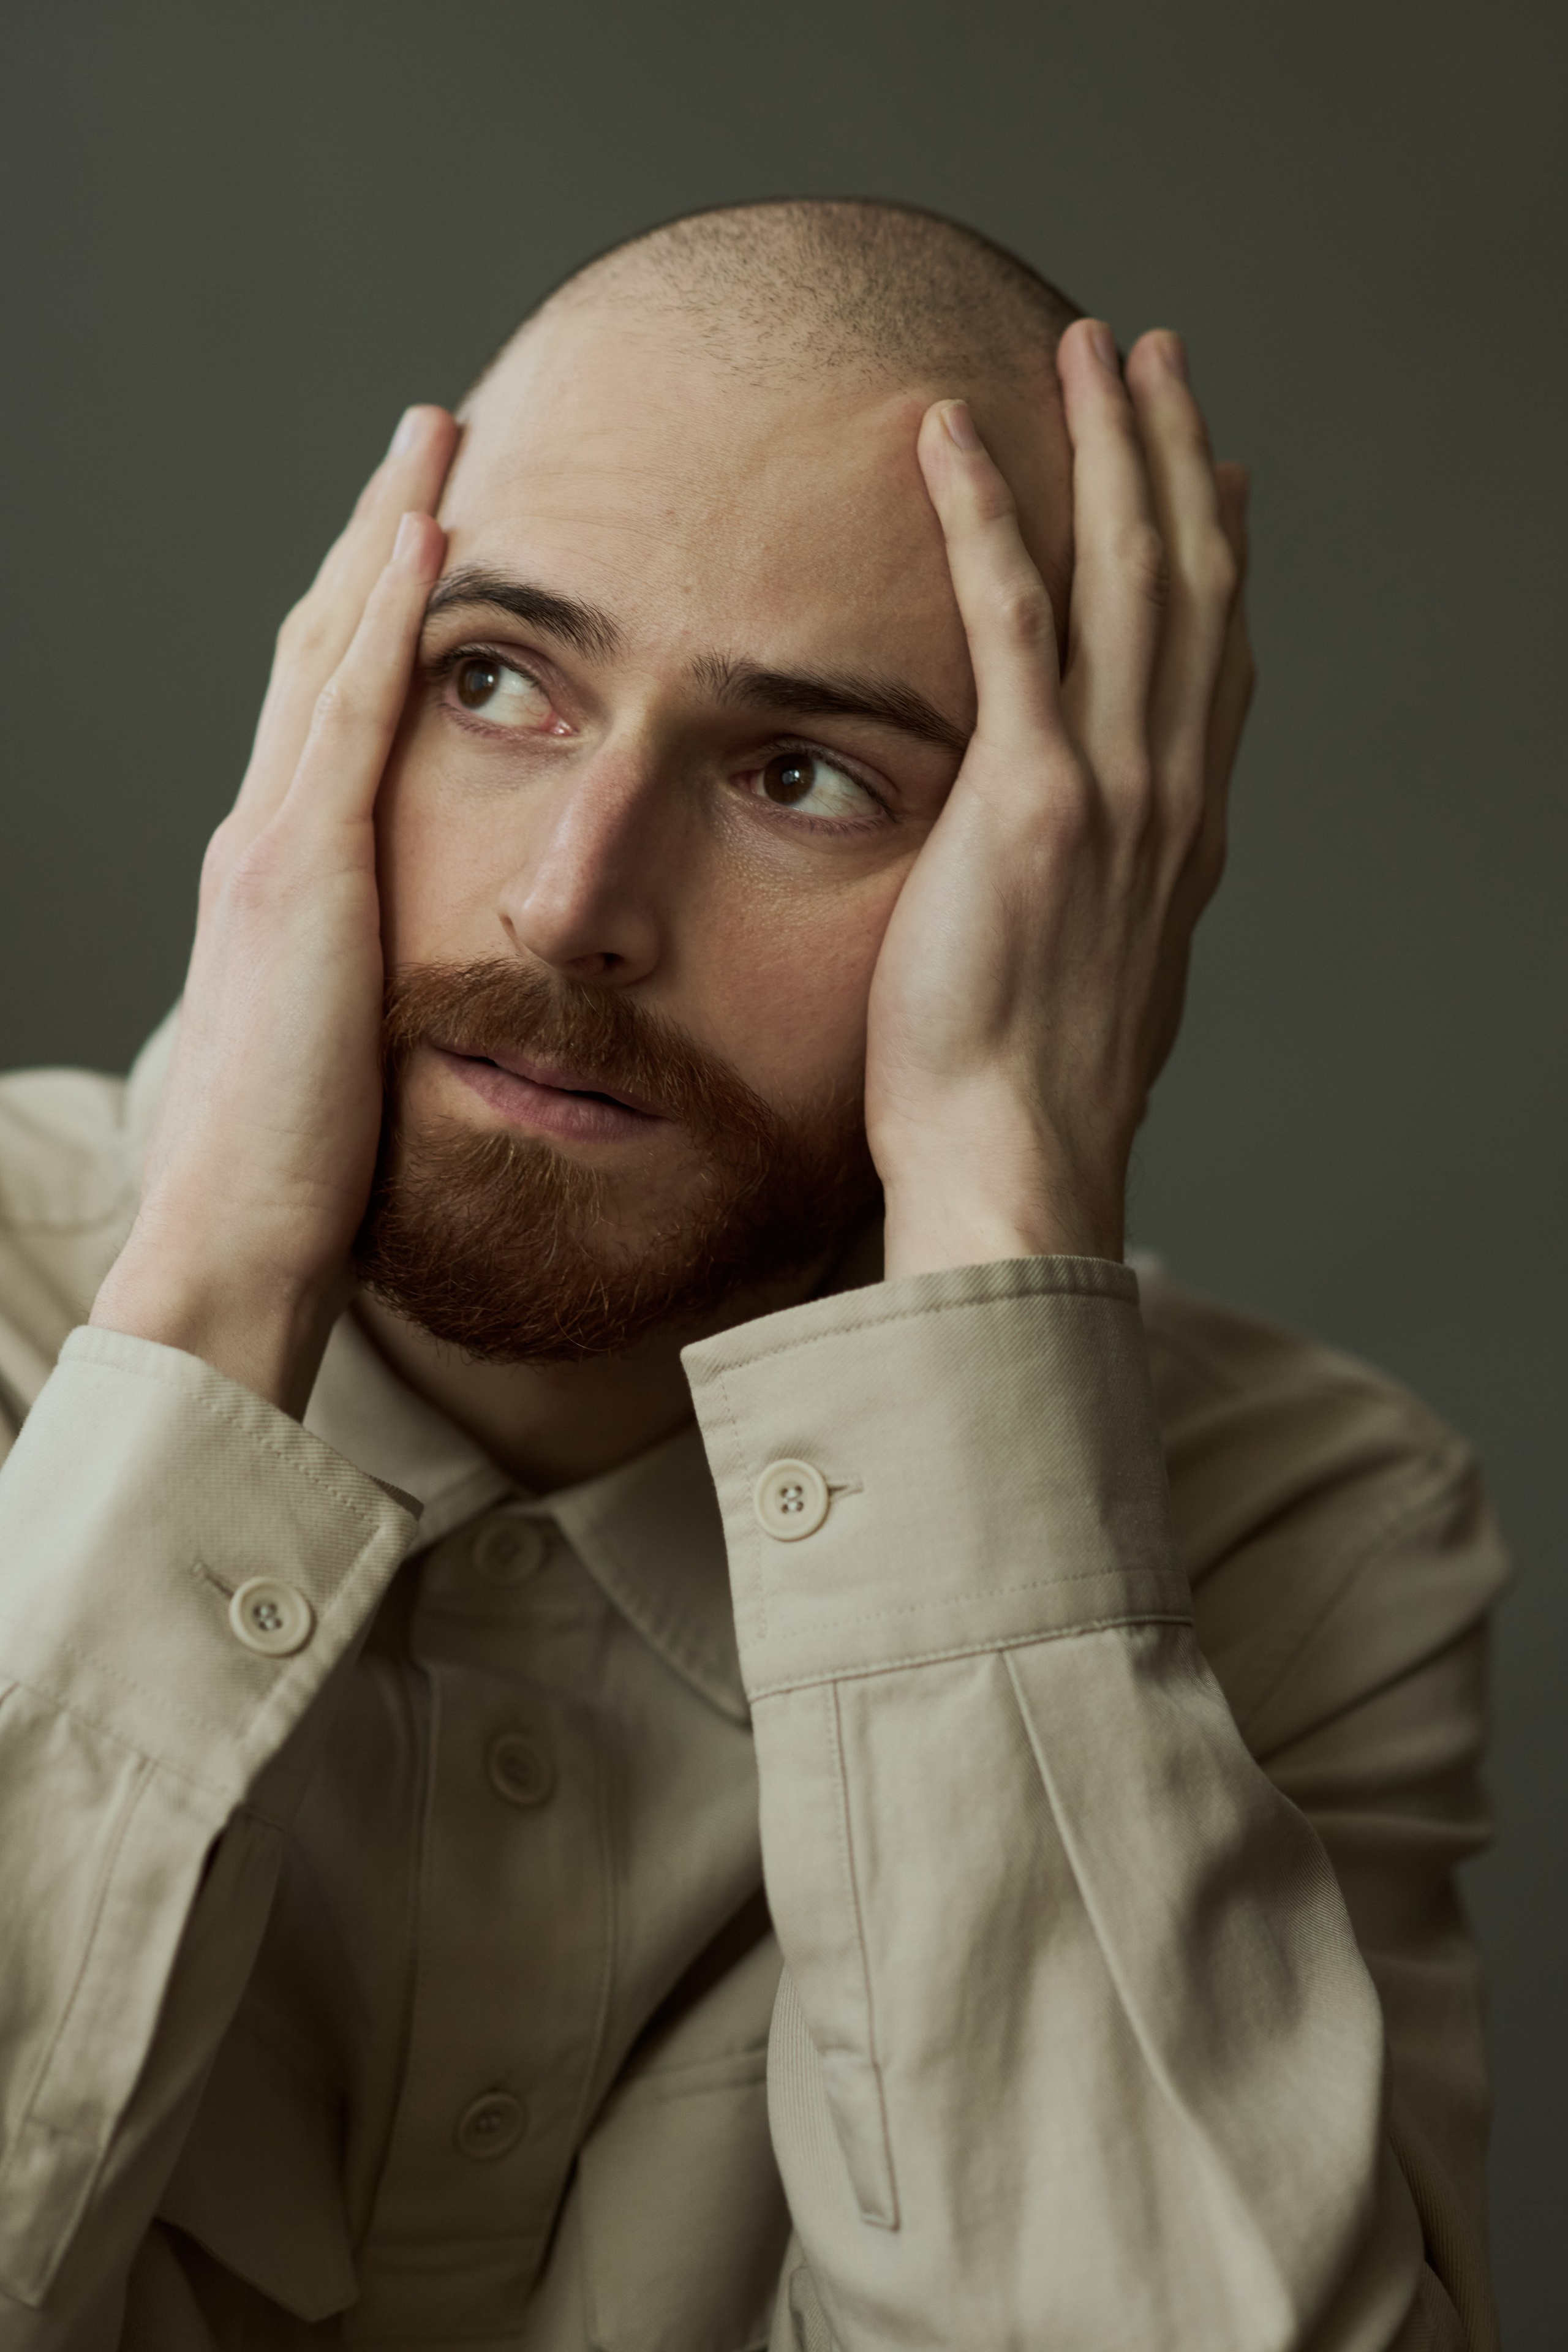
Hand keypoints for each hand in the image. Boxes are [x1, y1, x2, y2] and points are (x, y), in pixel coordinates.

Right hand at [90, 407, 457, 1412]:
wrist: (235, 1237)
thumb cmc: (298, 1176)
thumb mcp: (344, 1052)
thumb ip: (368, 988)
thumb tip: (412, 983)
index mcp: (279, 884)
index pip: (325, 717)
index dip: (366, 621)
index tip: (418, 543)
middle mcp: (263, 842)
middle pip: (319, 652)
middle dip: (371, 543)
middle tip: (424, 444)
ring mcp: (274, 849)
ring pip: (329, 651)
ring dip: (383, 541)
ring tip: (433, 443)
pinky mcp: (302, 874)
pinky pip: (354, 715)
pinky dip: (387, 621)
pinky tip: (430, 540)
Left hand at [867, 322, 1253, 1278]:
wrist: (1016, 1156)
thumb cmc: (1030, 1089)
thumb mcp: (1102, 978)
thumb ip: (1110, 900)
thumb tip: (1098, 883)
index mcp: (1185, 831)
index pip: (1216, 655)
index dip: (1220, 548)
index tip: (1213, 475)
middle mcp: (1170, 791)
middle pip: (1190, 581)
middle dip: (1175, 456)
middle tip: (1152, 360)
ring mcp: (1109, 786)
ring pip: (1126, 573)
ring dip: (1108, 446)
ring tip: (1085, 351)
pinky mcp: (1029, 794)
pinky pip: (1010, 616)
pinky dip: (984, 514)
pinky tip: (946, 435)